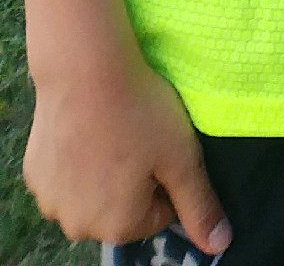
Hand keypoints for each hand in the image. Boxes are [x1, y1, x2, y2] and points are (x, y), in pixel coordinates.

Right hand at [24, 43, 229, 250]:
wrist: (85, 70)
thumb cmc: (140, 114)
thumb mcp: (182, 159)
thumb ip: (200, 206)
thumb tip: (219, 244)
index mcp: (117, 228)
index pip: (159, 216)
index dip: (166, 179)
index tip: (162, 147)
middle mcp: (77, 227)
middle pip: (121, 209)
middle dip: (134, 180)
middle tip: (138, 136)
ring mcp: (50, 201)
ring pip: (91, 193)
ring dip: (103, 172)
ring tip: (113, 129)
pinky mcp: (34, 174)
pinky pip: (65, 176)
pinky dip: (77, 159)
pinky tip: (87, 127)